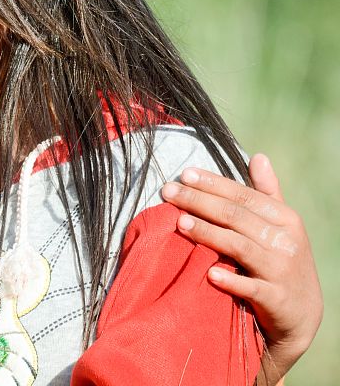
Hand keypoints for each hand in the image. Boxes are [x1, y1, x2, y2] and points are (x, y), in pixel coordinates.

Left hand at [160, 154, 322, 385]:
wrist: (302, 314)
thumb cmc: (282, 260)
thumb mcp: (281, 225)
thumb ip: (267, 192)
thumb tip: (259, 156)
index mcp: (284, 218)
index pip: (242, 195)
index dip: (212, 183)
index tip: (183, 173)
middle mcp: (285, 241)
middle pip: (235, 216)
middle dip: (199, 201)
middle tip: (168, 192)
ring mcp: (281, 271)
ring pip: (240, 246)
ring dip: (209, 233)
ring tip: (179, 223)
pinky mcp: (276, 299)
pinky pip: (251, 287)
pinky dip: (231, 280)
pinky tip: (208, 274)